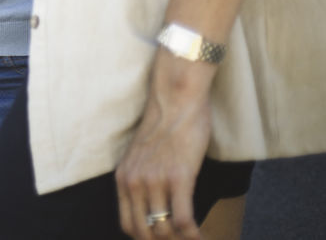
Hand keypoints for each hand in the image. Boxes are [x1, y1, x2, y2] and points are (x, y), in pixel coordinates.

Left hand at [115, 56, 214, 239]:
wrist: (175, 100)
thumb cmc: (164, 127)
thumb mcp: (141, 157)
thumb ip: (142, 180)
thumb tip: (154, 206)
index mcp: (123, 179)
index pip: (127, 224)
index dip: (144, 239)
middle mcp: (134, 182)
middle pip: (144, 233)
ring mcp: (155, 181)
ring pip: (165, 230)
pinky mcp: (179, 178)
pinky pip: (184, 220)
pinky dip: (194, 235)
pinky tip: (202, 238)